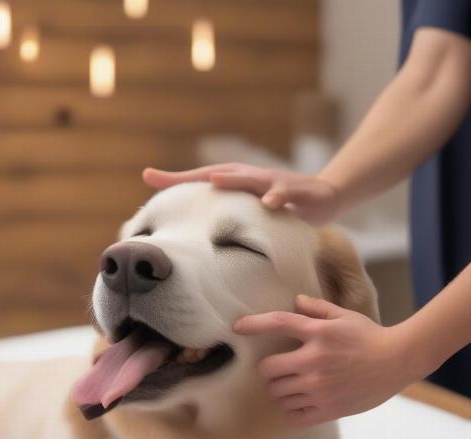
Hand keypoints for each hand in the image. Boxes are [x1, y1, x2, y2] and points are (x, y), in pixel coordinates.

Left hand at [143, 164, 341, 225]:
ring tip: (217, 181)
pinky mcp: (300, 192)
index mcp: (238, 181)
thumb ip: (222, 214)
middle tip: (168, 176)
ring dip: (235, 179)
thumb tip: (190, 231)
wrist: (322, 197)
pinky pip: (288, 194)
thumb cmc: (276, 202)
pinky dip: (279, 196)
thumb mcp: (247, 209)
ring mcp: (275, 182)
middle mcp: (252, 177)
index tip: (148, 176)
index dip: (177, 178)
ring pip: (253, 179)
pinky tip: (270, 203)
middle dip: (196, 175)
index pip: (204, 178)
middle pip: (223, 174)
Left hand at [234, 295, 420, 426]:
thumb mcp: (344, 315)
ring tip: (294, 386)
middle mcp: (314, 361)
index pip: (278, 324)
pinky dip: (292, 411)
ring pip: (278, 394)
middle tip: (280, 370)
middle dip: (269, 369)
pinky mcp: (329, 408)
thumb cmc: (370, 336)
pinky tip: (301, 403)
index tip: (237, 327)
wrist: (399, 361)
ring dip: (281, 390)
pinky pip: (294, 416)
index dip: (253, 324)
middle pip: (268, 369)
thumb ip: (317, 308)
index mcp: (318, 333)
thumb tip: (295, 300)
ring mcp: (320, 387)